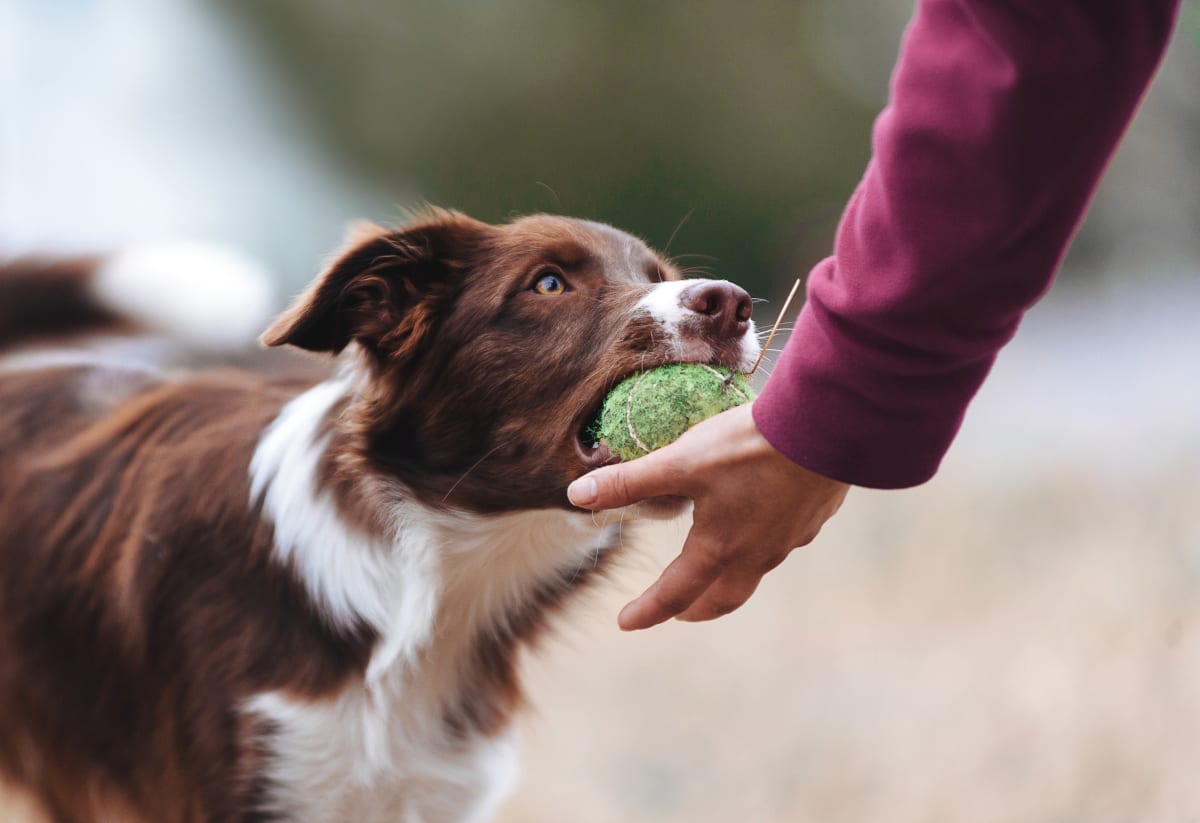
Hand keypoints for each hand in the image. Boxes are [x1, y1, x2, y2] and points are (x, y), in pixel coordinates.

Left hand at [567, 403, 849, 629]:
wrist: (826, 427)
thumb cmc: (749, 447)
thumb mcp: (679, 462)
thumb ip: (629, 481)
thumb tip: (577, 495)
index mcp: (718, 549)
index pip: (674, 594)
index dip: (647, 611)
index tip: (626, 623)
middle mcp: (755, 555)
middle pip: (722, 599)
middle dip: (695, 609)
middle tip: (677, 612)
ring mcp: (789, 540)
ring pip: (753, 574)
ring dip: (728, 581)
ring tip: (716, 571)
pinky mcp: (812, 519)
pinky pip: (781, 545)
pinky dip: (760, 548)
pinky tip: (760, 526)